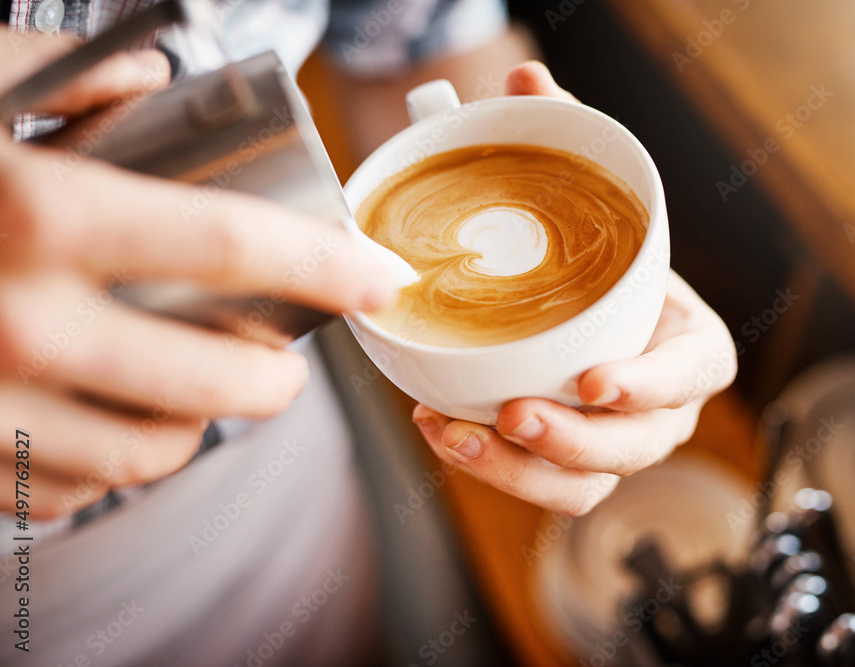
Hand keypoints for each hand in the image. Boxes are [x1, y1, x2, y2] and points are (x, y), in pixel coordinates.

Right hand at [0, 32, 397, 517]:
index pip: (232, 249)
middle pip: (215, 381)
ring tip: (203, 393)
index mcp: (34, 217)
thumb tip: (156, 75)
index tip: (382, 279)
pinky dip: (113, 463)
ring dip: (200, 426)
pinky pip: (70, 488)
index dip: (329, 266)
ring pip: (152, 452)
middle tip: (286, 360)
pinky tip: (114, 425)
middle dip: (277, 380)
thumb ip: (62, 76)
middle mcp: (15, 326)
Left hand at [413, 62, 736, 515]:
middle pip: (639, 443)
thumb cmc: (603, 265)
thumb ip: (570, 145)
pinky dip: (495, 470)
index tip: (594, 378)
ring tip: (458, 431)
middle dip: (577, 438)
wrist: (585, 308)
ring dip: (524, 471)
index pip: (696, 372)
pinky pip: (544, 486)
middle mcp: (657, 401)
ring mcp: (616, 439)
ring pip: (589, 482)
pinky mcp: (569, 461)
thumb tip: (528, 80)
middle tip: (515, 413)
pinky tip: (444, 428)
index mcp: (685, 341)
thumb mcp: (593, 204)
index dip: (652, 384)